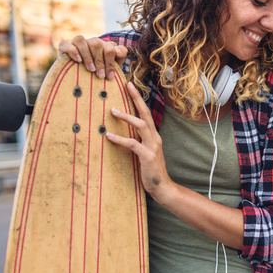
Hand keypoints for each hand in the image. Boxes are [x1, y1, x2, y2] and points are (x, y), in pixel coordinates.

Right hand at [58, 35, 127, 79]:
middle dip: (100, 61)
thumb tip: (120, 51)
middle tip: (101, 76)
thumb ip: (117, 60)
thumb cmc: (96, 75)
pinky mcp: (64, 46)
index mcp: (104, 46)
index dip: (111, 62)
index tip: (110, 76)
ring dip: (87, 55)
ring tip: (91, 69)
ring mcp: (77, 43)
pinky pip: (66, 44)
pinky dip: (72, 51)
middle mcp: (91, 42)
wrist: (76, 80)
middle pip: (97, 43)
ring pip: (82, 40)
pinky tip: (78, 60)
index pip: (111, 48)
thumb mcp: (108, 70)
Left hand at [105, 82, 171, 199]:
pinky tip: (109, 136)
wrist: (163, 187)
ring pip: (141, 126)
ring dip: (126, 117)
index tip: (130, 86)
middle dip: (137, 98)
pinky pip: (132, 144)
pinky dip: (120, 139)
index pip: (146, 113)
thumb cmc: (151, 170)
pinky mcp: (147, 156)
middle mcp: (155, 138)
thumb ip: (138, 141)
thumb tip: (125, 133)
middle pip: (146, 113)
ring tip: (113, 111)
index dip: (139, 99)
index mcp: (154, 136)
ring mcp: (152, 146)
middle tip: (128, 86)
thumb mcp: (146, 152)